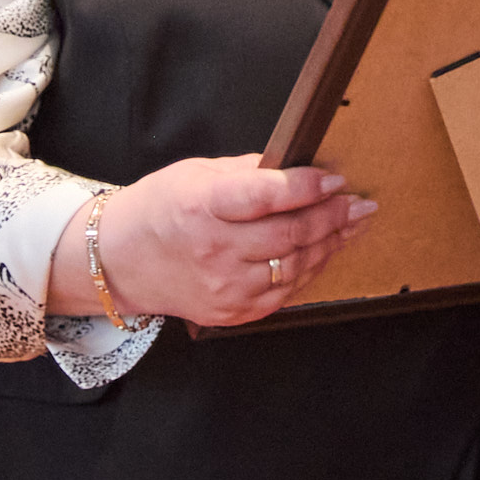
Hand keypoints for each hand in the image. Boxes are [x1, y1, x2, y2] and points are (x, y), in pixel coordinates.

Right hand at [53, 155, 375, 327]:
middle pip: (289, 235)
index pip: (265, 197)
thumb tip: (298, 168)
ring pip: (295, 267)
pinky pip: (284, 292)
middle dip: (332, 216)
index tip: (335, 178)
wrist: (120, 259)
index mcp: (203, 206)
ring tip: (353, 224)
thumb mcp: (197, 174)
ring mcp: (224, 287)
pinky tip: (325, 250)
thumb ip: (249, 173)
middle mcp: (214, 250)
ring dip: (330, 244)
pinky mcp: (232, 311)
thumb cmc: (159, 208)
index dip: (307, 187)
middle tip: (359, 203)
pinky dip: (310, 270)